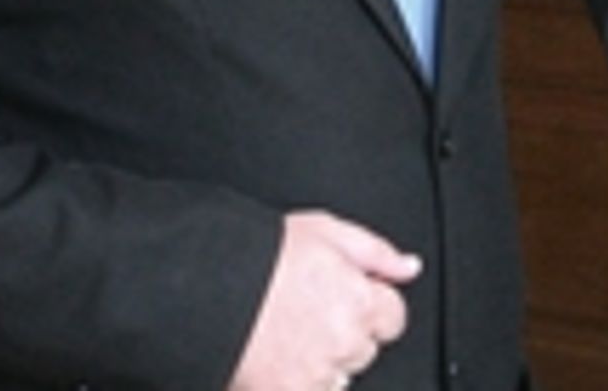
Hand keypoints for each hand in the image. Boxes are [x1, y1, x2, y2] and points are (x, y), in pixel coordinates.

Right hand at [228, 211, 420, 390]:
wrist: (198, 289)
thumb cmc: (256, 257)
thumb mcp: (323, 231)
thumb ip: (375, 253)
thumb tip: (408, 268)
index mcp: (358, 301)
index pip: (393, 318)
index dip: (368, 306)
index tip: (343, 300)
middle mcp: (342, 342)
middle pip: (363, 349)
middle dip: (342, 335)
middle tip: (303, 314)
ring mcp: (314, 376)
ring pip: (335, 378)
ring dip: (318, 364)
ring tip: (281, 336)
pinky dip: (292, 381)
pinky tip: (270, 359)